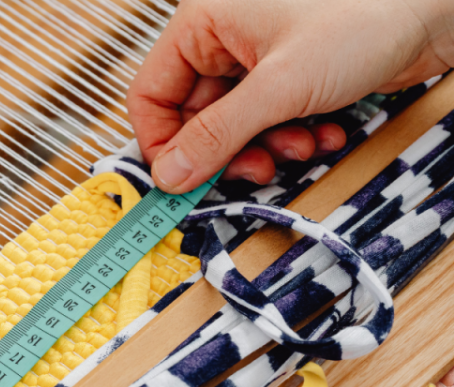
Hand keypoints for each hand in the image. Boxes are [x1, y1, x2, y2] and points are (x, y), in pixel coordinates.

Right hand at [128, 0, 453, 191]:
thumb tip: (171, 174)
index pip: (151, 94)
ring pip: (233, 126)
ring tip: (300, 146)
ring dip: (264, 148)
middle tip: (254, 169)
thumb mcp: (281, 86)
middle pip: (194, 117)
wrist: (436, 9)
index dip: (162, 143)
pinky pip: (267, 122)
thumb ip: (218, 134)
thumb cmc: (367, 14)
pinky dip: (290, 136)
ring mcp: (257, 57)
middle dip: (229, 150)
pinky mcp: (288, 75)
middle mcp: (224, 38)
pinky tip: (322, 132)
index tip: (181, 181)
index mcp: (203, 23)